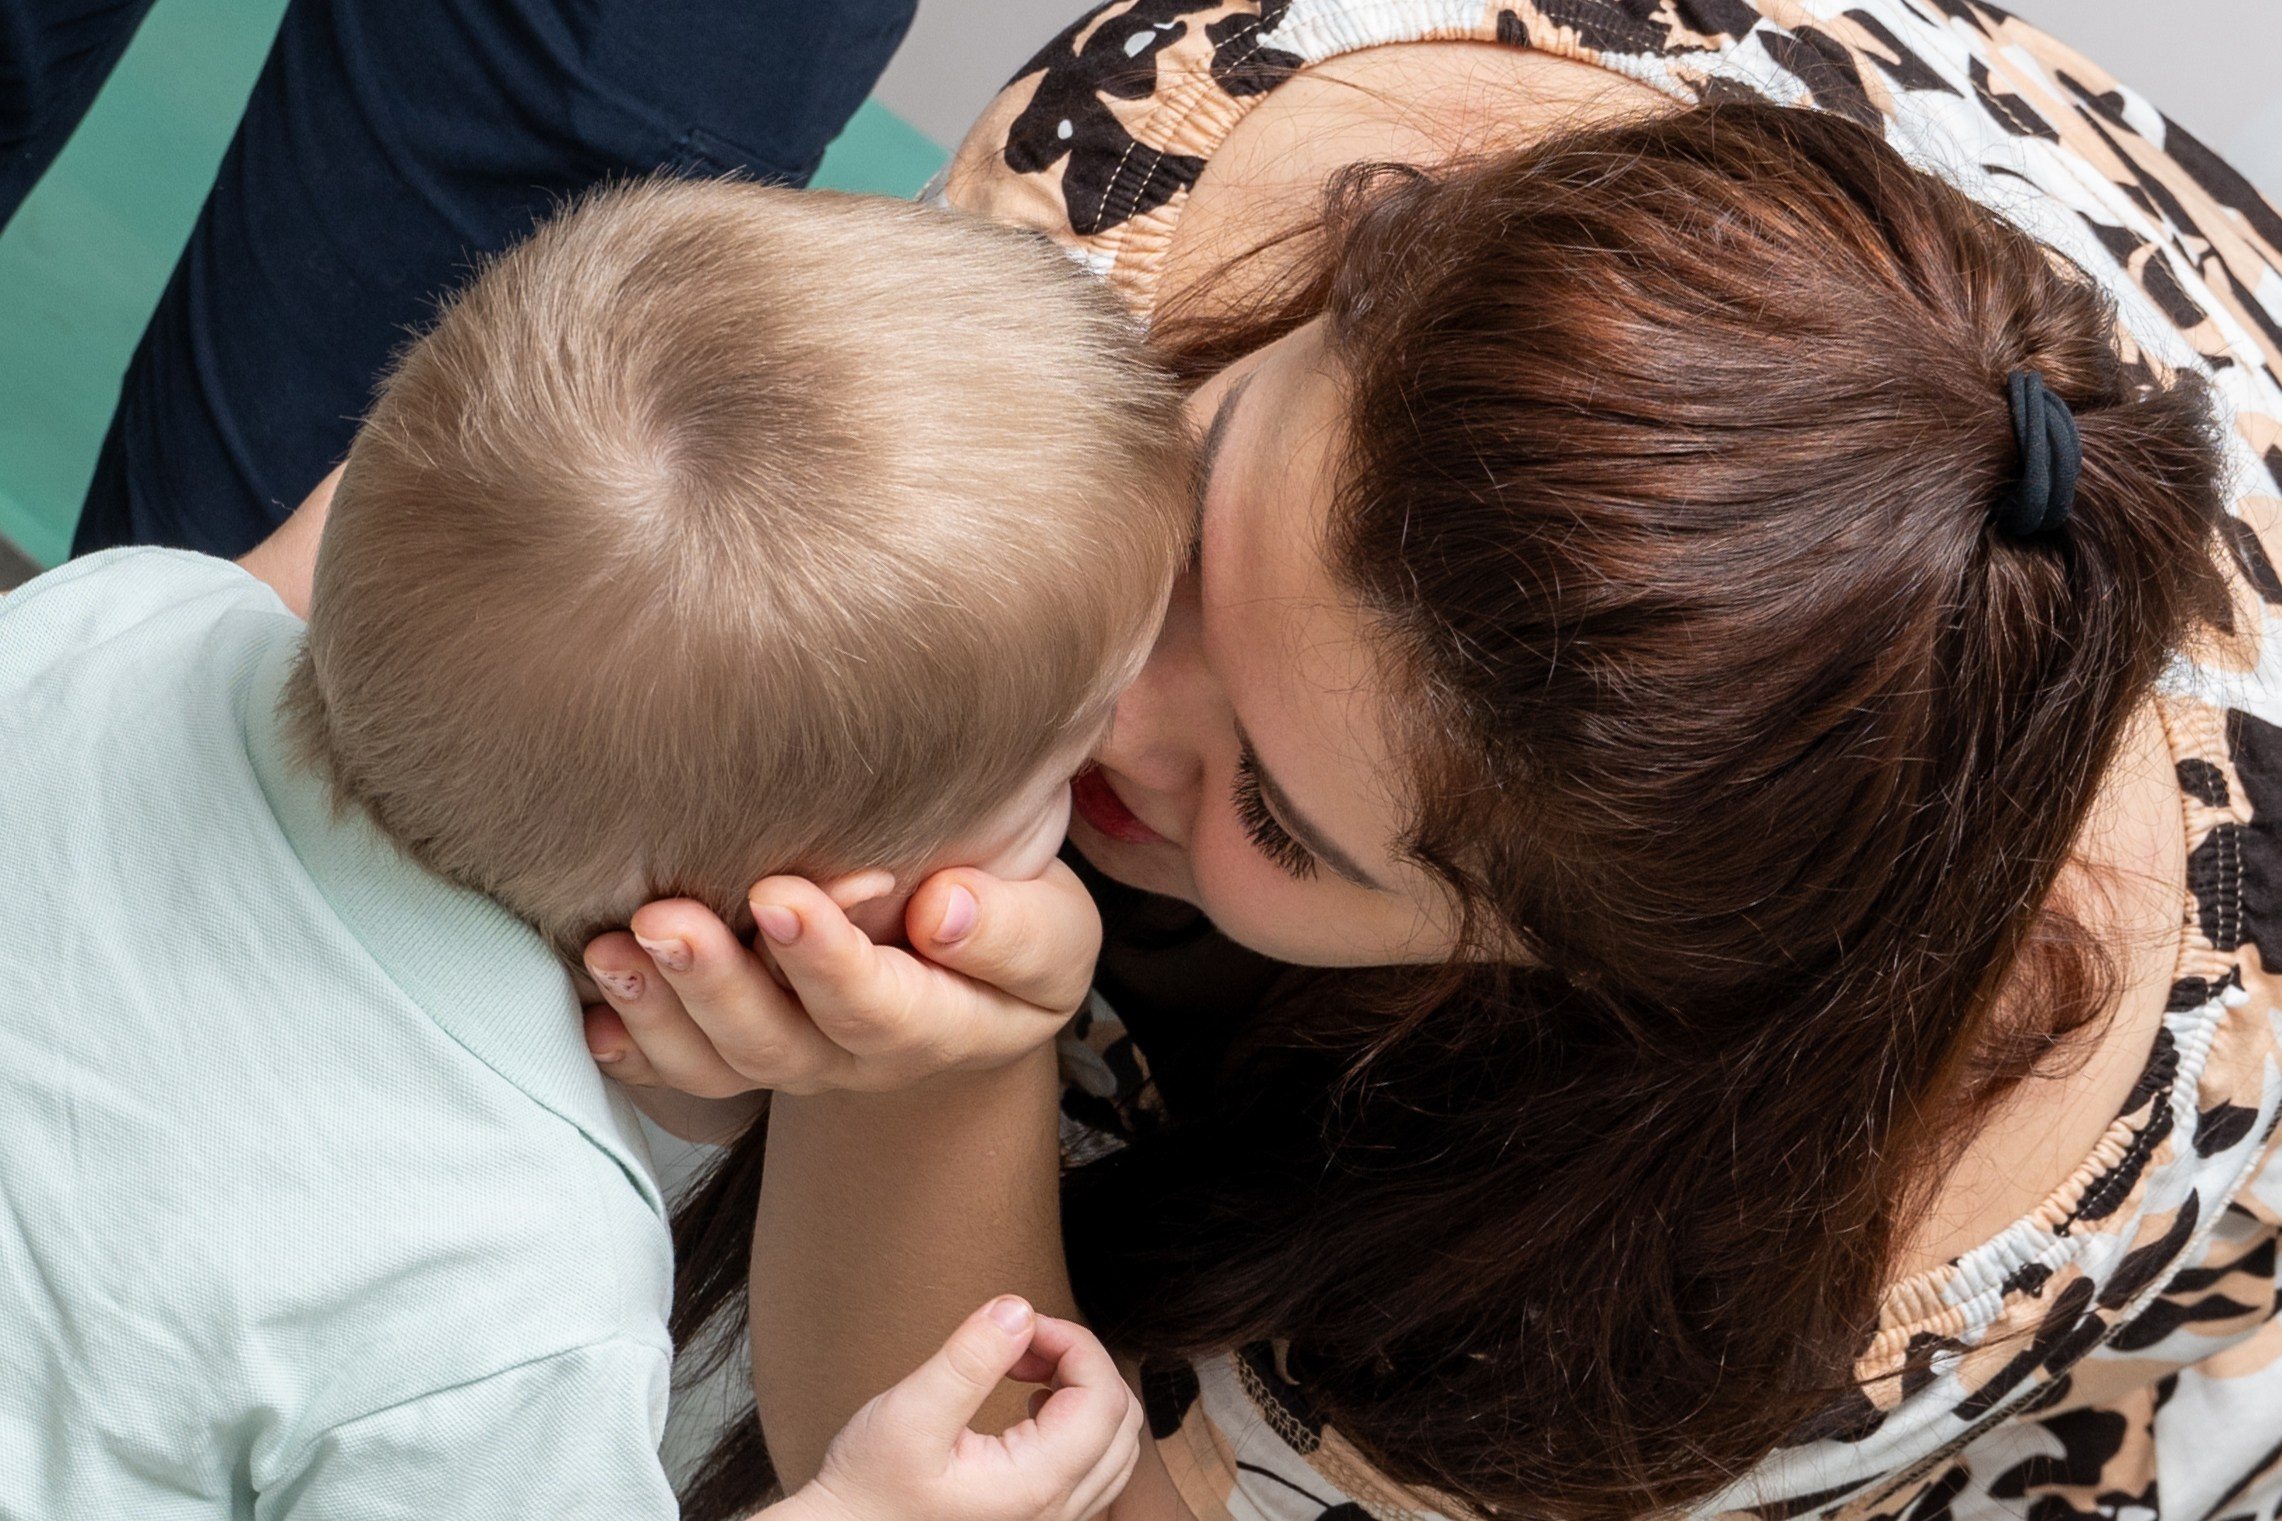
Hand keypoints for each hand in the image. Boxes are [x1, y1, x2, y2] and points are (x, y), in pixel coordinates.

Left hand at [581, 862, 1100, 1096]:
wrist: (974, 968)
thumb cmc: (1012, 931)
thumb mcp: (1055, 931)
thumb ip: (1015, 932)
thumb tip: (943, 911)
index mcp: (940, 1026)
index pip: (880, 1008)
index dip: (827, 960)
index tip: (782, 891)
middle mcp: (854, 1057)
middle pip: (778, 1044)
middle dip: (717, 984)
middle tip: (665, 919)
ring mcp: (792, 1058)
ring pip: (718, 1060)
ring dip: (658, 1008)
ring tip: (613, 946)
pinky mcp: (740, 1047)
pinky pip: (679, 1068)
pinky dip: (631, 1045)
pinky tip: (592, 1009)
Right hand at [795, 1298, 1143, 1520]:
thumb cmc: (866, 1491)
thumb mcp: (908, 1414)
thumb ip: (968, 1360)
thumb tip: (1019, 1310)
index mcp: (1034, 1486)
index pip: (1102, 1398)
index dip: (1073, 1342)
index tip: (1022, 1325)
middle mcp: (1056, 1513)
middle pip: (1121, 1421)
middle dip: (1081, 1363)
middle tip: (1021, 1343)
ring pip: (1114, 1448)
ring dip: (1082, 1394)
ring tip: (1023, 1371)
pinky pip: (1093, 1471)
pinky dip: (1076, 1427)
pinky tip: (1026, 1411)